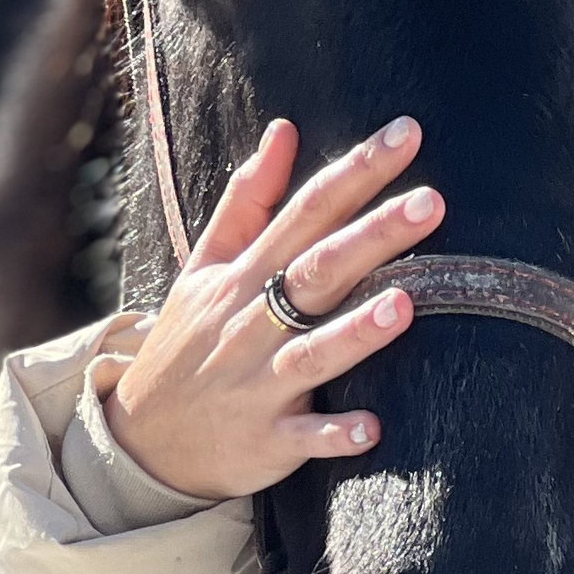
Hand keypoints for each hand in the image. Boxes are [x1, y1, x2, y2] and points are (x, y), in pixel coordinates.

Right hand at [101, 115, 442, 500]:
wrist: (142, 442)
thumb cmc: (189, 344)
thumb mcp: (205, 266)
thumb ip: (248, 201)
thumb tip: (285, 130)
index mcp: (244, 275)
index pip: (306, 211)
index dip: (356, 171)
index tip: (408, 134)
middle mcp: (252, 323)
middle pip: (316, 271)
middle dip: (372, 237)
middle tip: (432, 202)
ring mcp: (258, 384)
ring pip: (312, 353)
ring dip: (356, 332)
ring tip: (406, 305)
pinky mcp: (266, 441)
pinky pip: (304, 439)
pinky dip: (335, 434)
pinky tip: (372, 429)